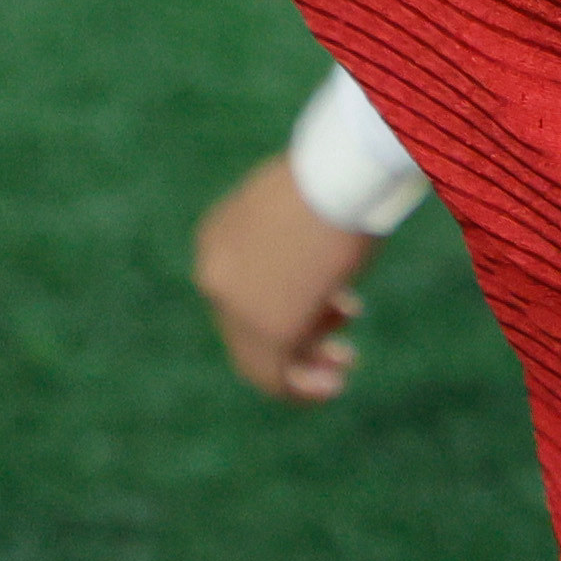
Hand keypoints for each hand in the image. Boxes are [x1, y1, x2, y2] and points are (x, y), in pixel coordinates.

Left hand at [194, 155, 383, 402]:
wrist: (339, 172)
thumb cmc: (335, 171)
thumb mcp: (302, 202)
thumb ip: (294, 235)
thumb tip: (316, 266)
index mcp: (216, 237)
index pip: (241, 289)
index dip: (287, 304)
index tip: (332, 308)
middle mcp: (215, 274)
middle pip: (248, 324)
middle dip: (298, 336)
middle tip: (338, 346)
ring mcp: (237, 305)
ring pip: (260, 354)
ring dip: (304, 365)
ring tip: (345, 363)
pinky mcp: (267, 329)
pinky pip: (274, 375)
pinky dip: (302, 388)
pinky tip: (332, 387)